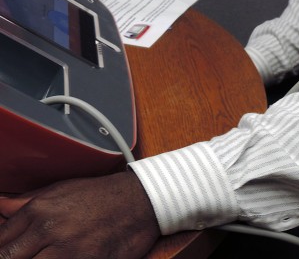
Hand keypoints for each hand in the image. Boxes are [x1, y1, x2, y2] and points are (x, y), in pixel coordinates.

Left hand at [0, 171, 159, 258]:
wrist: (141, 201)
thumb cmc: (102, 195)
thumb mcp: (61, 190)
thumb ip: (25, 203)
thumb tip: (0, 206)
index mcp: (38, 210)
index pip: (0, 241)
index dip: (3, 249)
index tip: (11, 251)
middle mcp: (49, 231)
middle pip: (9, 258)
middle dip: (15, 257)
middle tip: (32, 253)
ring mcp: (69, 251)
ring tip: (49, 254)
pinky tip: (63, 258)